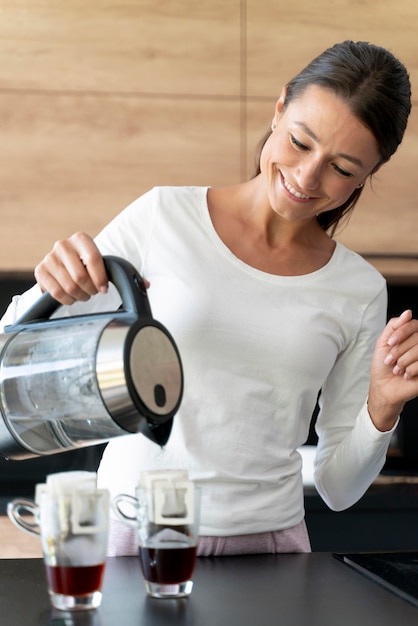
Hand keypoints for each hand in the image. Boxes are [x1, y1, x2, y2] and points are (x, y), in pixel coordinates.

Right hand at [34, 232, 107, 304]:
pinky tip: (71, 297)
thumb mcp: (94, 262)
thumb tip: (103, 288)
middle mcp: (63, 245)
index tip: (104, 289)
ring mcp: (50, 257)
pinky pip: (57, 292)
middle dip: (90, 289)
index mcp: (80, 239)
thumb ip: (101, 270)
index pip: (93, 259)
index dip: (100, 278)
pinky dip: (67, 299)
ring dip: (80, 296)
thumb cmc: (84, 264)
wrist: (63, 265)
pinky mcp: (40, 270)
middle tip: (92, 292)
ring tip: (82, 294)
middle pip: (80, 276)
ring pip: (70, 287)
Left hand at [368, 310, 417, 430]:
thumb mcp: (383, 342)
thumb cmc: (383, 366)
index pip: (413, 324)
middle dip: (398, 351)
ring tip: (397, 369)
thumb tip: (408, 313)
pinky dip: (411, 370)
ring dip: (403, 361)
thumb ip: (394, 325)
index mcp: (411, 336)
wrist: (383, 387)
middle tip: (390, 361)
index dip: (401, 333)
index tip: (390, 344)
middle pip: (416, 338)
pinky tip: (406, 375)